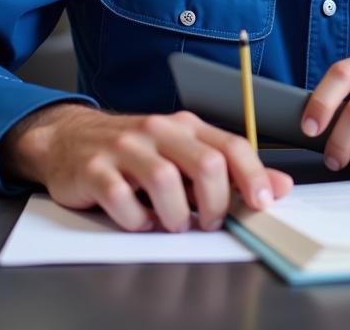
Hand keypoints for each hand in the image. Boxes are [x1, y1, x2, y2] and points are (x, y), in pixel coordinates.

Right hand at [0, 104, 292, 231]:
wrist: (69, 139)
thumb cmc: (134, 152)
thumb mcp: (183, 154)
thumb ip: (230, 170)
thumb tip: (280, 186)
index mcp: (185, 126)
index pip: (230, 145)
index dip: (252, 176)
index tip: (263, 204)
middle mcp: (158, 131)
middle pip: (205, 164)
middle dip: (215, 203)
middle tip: (209, 222)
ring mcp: (125, 148)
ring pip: (165, 182)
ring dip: (175, 216)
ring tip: (172, 223)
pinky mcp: (94, 170)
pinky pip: (121, 200)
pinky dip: (136, 220)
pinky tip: (140, 220)